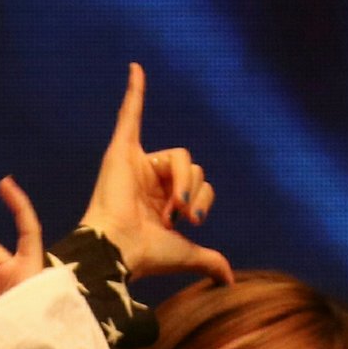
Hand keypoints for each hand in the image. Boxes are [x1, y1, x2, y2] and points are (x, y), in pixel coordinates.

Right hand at [77, 62, 230, 282]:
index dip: (202, 200)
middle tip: (181, 213)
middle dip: (194, 190)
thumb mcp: (187, 254)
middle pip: (191, 167)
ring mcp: (133, 164)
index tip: (190, 223)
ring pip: (179, 155)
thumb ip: (210, 261)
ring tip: (172, 203)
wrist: (118, 252)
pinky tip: (137, 67)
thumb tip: (229, 281)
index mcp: (160, 200)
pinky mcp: (121, 153)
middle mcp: (148, 180)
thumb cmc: (145, 256)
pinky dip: (134, 91)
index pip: (198, 183)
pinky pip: (130, 115)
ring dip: (184, 180)